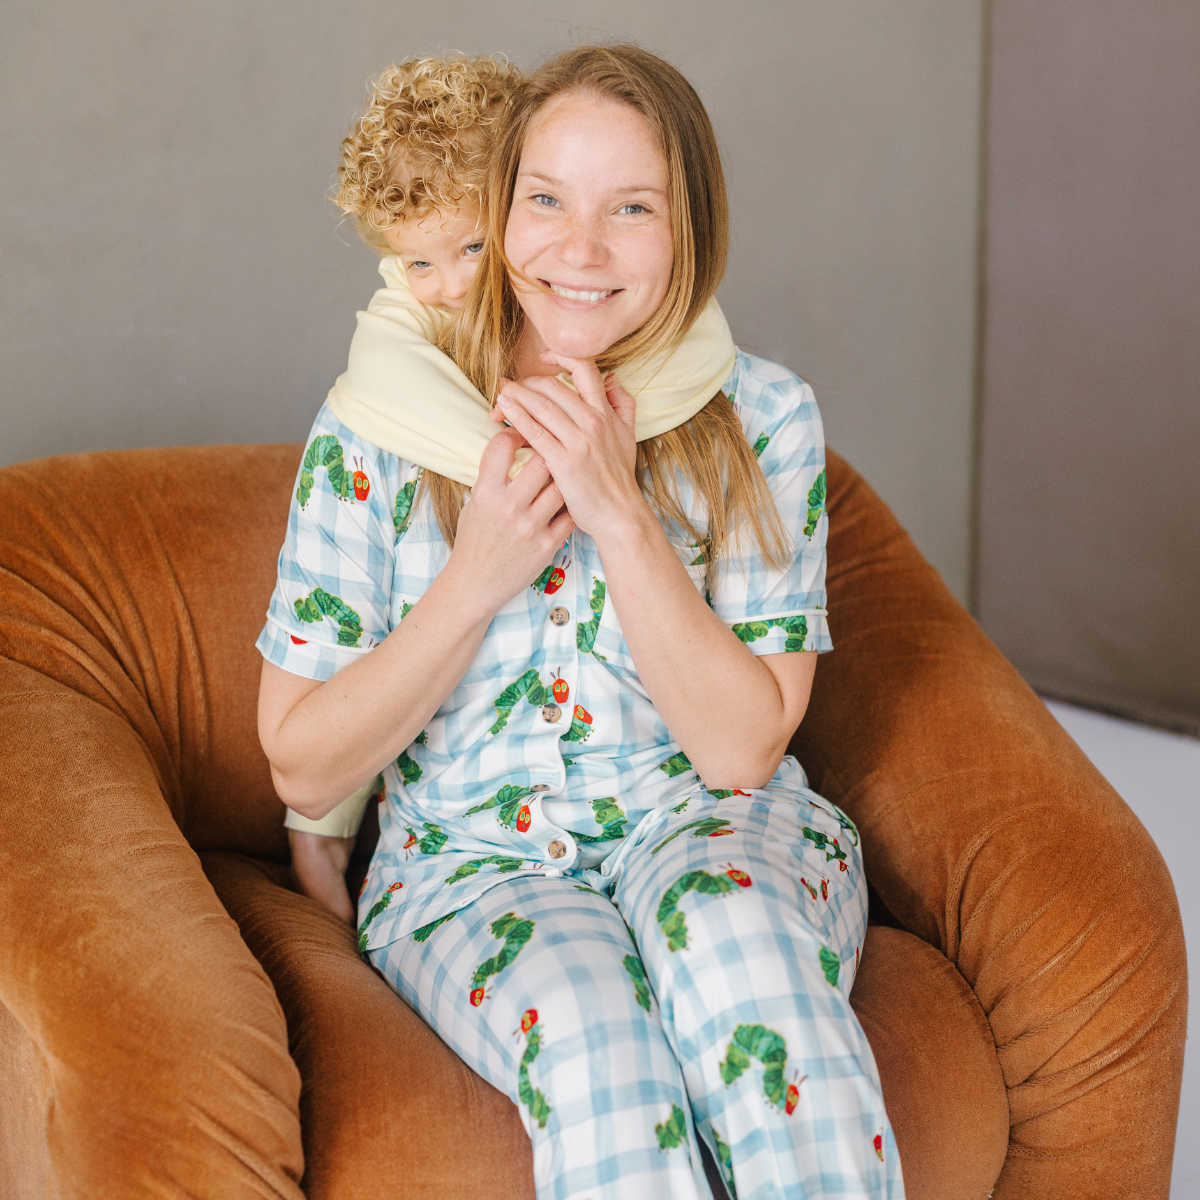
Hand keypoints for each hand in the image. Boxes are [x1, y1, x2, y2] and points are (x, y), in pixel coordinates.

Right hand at [446, 428, 574, 616]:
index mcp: (486, 494)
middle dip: (549, 449)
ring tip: (564, 474)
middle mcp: (509, 508)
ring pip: (562, 486)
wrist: (475, 585)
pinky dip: (572, 505)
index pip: (503, 446)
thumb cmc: (474, 542)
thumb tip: (511, 448)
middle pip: (542, 460)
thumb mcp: (474, 505)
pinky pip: (570, 515)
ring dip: (564, 477)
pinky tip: (570, 500)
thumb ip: (492, 478)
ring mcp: (531, 527)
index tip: (523, 433)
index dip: (516, 432)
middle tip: (554, 448)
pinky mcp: (547, 545)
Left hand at [491, 353, 644, 540]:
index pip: (585, 368)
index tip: (544, 358)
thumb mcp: (629, 436)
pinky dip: (516, 417)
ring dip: (516, 395)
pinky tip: (503, 411)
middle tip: (511, 386)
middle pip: (553, 386)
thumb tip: (613, 379)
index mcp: (606, 412)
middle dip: (527, 382)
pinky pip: (534, 431)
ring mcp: (578, 441)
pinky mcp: (563, 461)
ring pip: (541, 405)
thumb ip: (623, 405)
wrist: (619, 513)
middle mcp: (593, 421)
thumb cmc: (619, 478)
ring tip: (501, 393)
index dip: (561, 356)